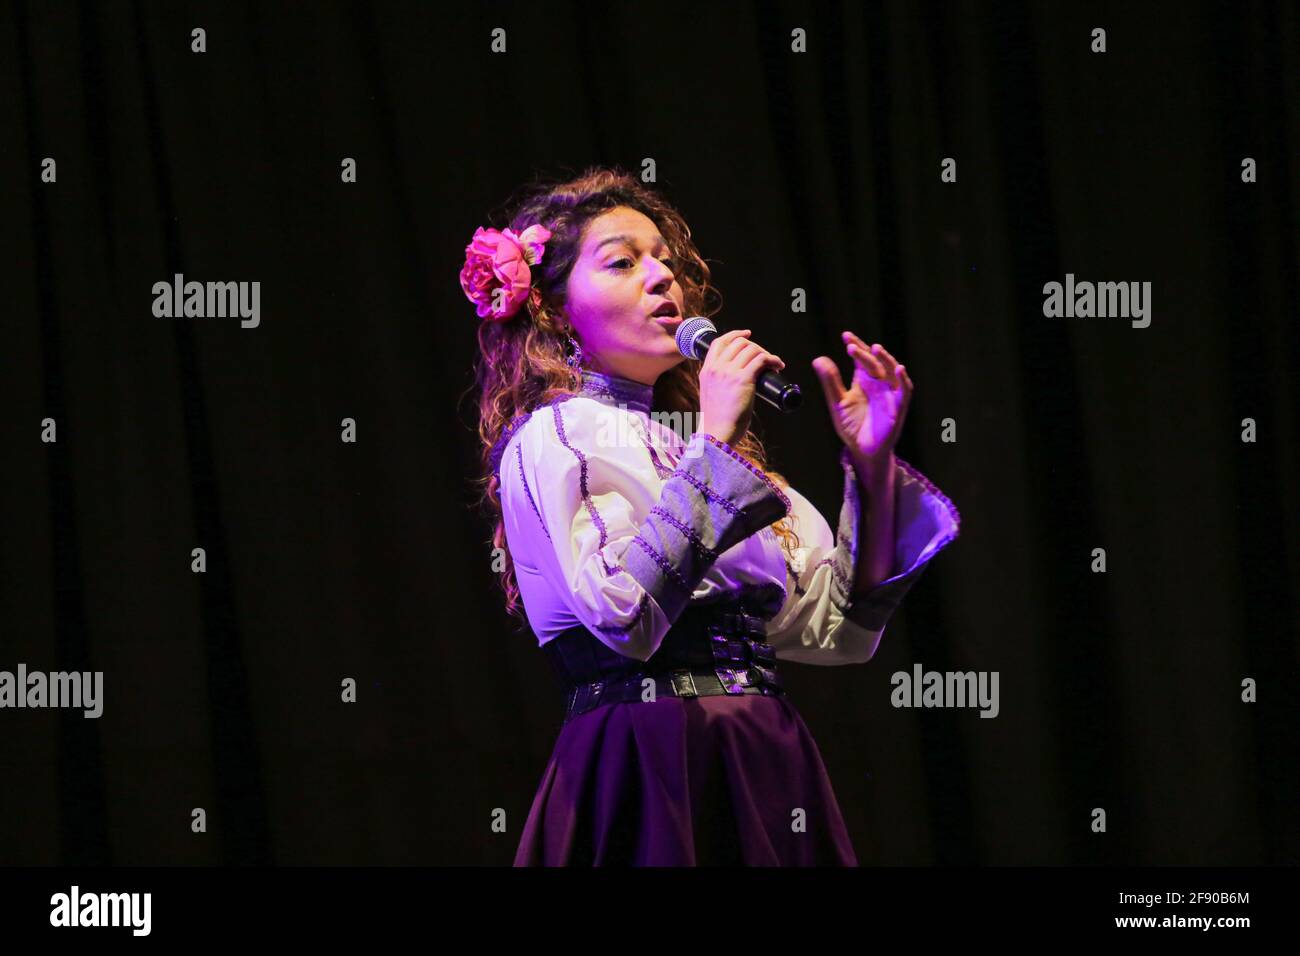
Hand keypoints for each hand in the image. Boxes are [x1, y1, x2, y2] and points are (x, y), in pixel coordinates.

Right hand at [696, 329, 785, 445]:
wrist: (717, 433)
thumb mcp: (710, 393)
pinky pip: (761, 359)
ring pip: (752, 349)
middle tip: (765, 358)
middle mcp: (716, 368)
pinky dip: (773, 359)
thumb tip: (736, 377)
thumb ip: (718, 382)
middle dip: (756, 346)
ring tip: (774, 364)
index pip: (719, 342)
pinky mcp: (742, 379)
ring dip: (766, 353)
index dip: (735, 334)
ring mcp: (728, 372)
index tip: (747, 334)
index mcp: (706, 370)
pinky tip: (778, 366)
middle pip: (739, 343)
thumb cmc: (717, 419)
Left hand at [811, 332, 911, 468]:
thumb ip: (830, 382)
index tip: (846, 336)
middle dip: (864, 353)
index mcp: (864, 380)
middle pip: (874, 362)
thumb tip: (818, 359)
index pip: (861, 358)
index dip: (856, 346)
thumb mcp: (837, 403)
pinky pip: (905, 390)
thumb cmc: (852, 426)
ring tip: (875, 348)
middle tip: (851, 346)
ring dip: (885, 359)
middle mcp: (879, 383)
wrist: (862, 450)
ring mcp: (890, 394)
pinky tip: (899, 369)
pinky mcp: (899, 407)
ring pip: (891, 371)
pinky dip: (903, 379)